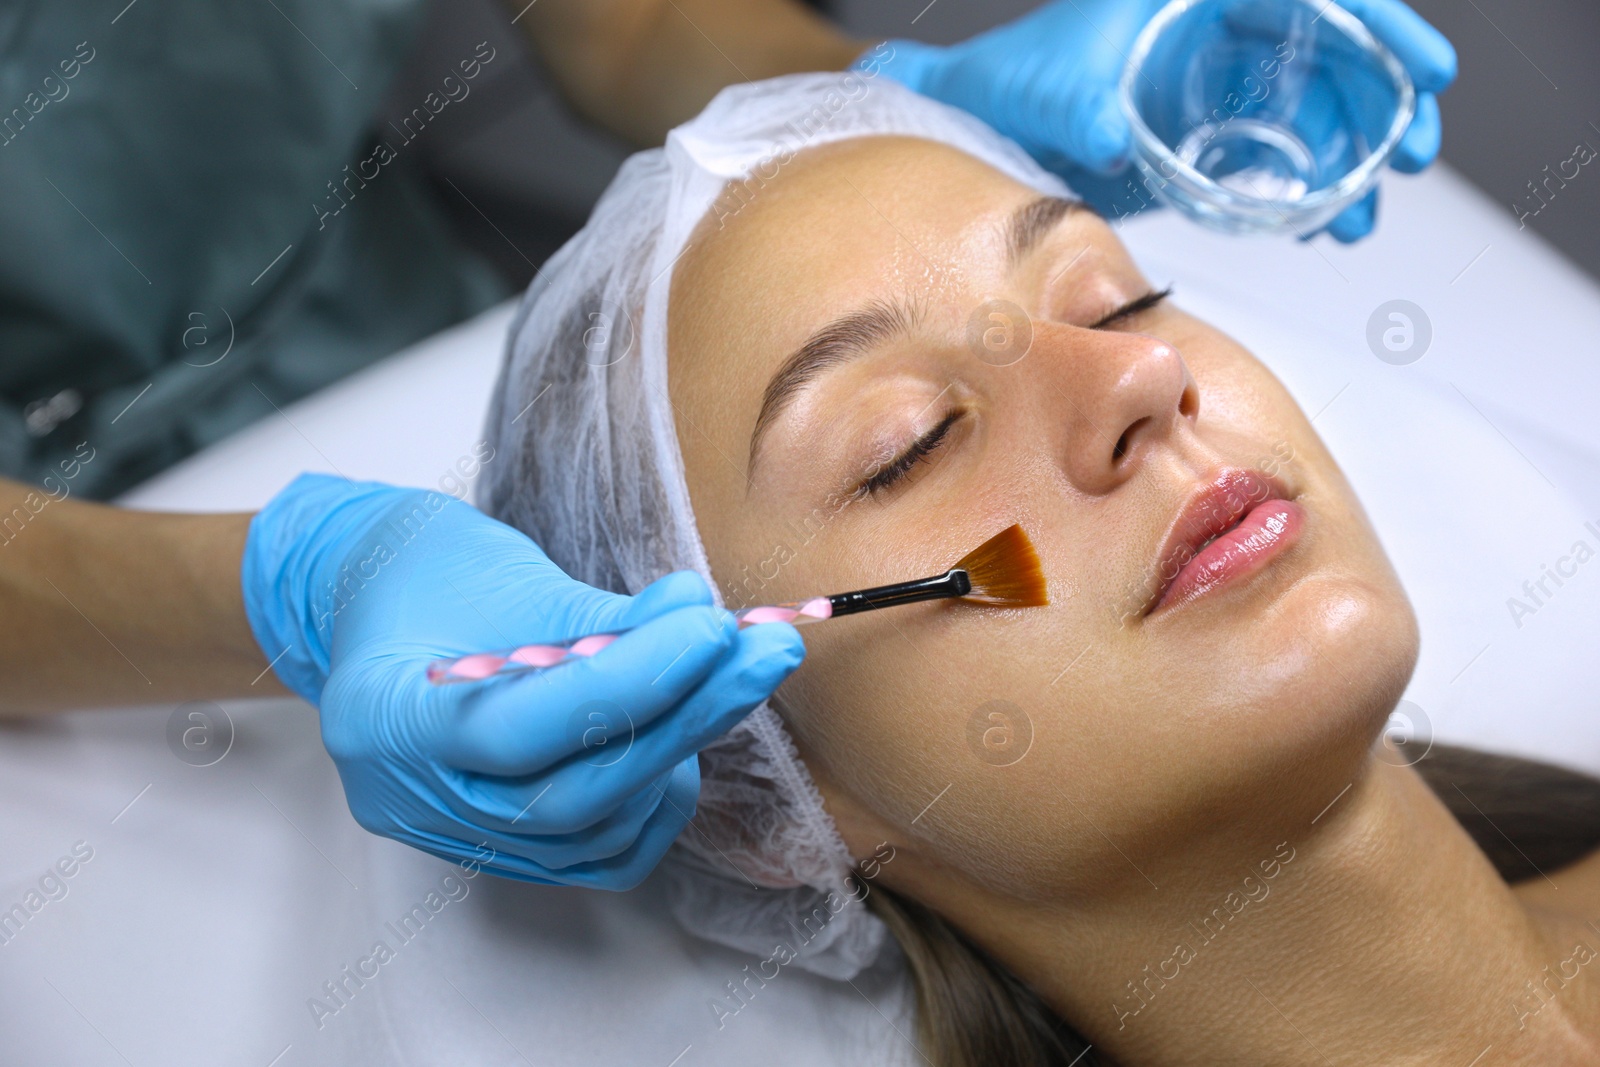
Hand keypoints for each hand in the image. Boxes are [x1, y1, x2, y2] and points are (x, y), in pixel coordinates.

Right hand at [241, 474, 803, 888]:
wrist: (375, 603)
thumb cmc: (427, 572)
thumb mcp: (503, 573)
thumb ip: (602, 616)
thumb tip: (701, 616)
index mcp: (380, 719)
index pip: (519, 729)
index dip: (627, 682)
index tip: (709, 627)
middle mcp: (411, 801)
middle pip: (570, 794)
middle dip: (682, 718)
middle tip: (762, 651)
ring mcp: (456, 837)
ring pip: (596, 831)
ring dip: (679, 749)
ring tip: (725, 671)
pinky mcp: (505, 850)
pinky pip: (603, 851)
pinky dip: (658, 797)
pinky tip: (683, 730)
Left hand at [865, 0, 1455, 242]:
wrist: (970, 131)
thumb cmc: (1004, 93)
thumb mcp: (1056, 100)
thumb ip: (1089, 111)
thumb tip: (1112, 135)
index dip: (1374, 26)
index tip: (1422, 70)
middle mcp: (1204, 32)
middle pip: (1323, 48)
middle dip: (1378, 96)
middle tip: (1412, 150)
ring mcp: (1203, 81)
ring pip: (1305, 102)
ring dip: (1346, 152)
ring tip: (1363, 209)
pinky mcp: (1193, 131)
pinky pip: (1270, 147)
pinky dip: (1303, 181)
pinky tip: (1321, 220)